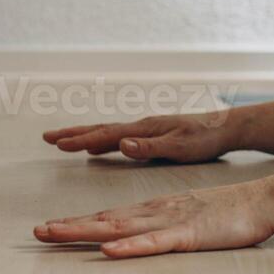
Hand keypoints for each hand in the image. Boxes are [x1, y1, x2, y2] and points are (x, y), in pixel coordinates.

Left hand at [33, 174, 273, 257]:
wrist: (265, 200)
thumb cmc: (233, 212)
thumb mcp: (192, 218)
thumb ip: (169, 227)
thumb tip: (149, 237)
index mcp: (158, 209)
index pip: (111, 216)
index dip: (79, 222)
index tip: (49, 227)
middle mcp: (158, 211)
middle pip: (106, 219)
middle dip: (69, 226)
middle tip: (36, 232)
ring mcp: (172, 222)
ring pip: (120, 227)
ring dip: (85, 230)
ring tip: (54, 232)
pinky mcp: (189, 234)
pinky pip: (154, 242)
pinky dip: (129, 246)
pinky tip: (108, 249)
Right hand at [42, 112, 238, 162]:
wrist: (227, 127)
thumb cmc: (207, 138)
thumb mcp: (181, 146)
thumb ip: (151, 146)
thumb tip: (122, 143)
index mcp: (146, 128)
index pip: (107, 134)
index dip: (81, 140)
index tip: (56, 143)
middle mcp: (143, 126)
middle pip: (101, 128)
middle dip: (73, 133)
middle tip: (45, 137)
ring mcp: (147, 129)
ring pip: (108, 132)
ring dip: (84, 136)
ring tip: (62, 141)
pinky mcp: (153, 135)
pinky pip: (119, 137)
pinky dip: (102, 141)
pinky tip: (99, 147)